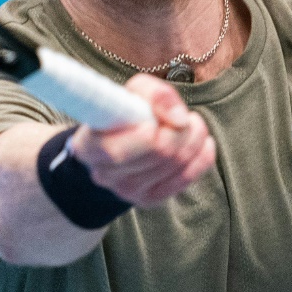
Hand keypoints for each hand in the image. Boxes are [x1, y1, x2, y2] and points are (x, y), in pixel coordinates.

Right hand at [68, 73, 215, 206]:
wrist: (118, 140)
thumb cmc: (123, 112)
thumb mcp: (133, 91)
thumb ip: (155, 93)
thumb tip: (180, 119)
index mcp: (88, 147)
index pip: (119, 151)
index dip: (145, 135)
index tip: (153, 121)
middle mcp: (104, 174)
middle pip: (158, 153)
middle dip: (179, 129)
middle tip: (183, 116)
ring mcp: (126, 191)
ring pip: (175, 164)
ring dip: (194, 138)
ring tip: (191, 123)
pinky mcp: (149, 200)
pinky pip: (187, 178)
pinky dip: (202, 156)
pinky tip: (202, 141)